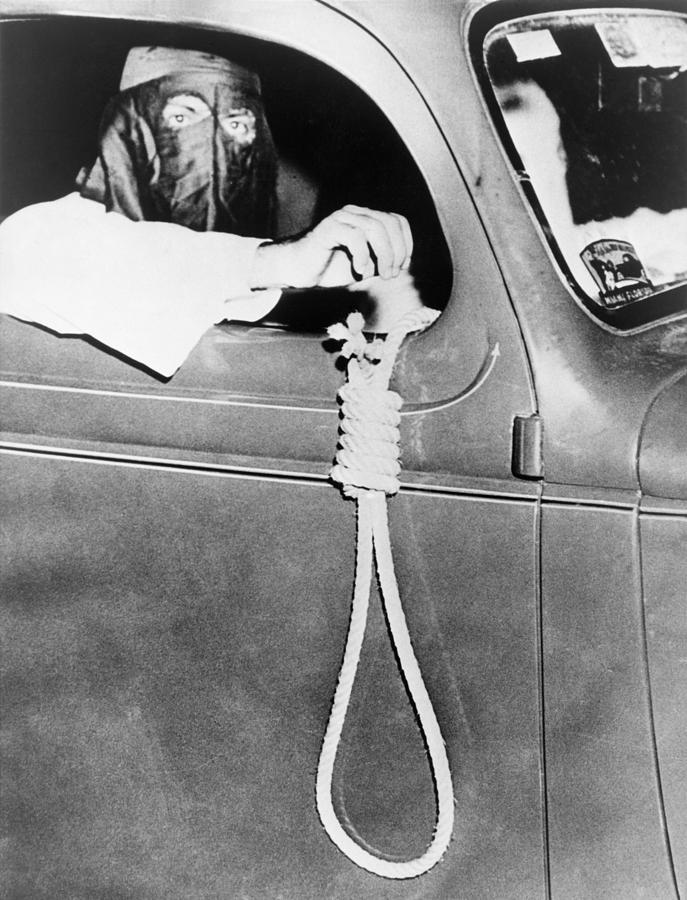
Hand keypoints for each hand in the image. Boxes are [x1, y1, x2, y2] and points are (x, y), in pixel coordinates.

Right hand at [250, 205, 412, 289]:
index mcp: (365, 219)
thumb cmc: (328, 269)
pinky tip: (359, 270)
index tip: (402, 266)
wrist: (296, 270)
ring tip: (378, 275)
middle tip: (390, 275)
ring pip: (375, 228)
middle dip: (396, 252)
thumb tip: (401, 263)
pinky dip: (363, 255)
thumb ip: (381, 261)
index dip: (406, 243)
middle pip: (389, 223)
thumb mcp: (364, 266)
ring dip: (384, 255)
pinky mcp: (328, 228)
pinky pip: (355, 236)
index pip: (397, 221)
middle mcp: (355, 213)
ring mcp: (341, 218)